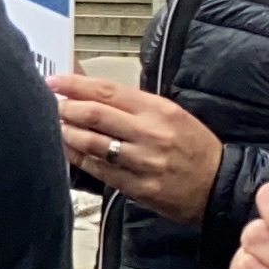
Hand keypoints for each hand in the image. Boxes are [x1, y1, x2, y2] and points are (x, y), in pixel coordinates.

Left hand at [52, 74, 223, 225]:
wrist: (219, 186)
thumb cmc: (194, 146)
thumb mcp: (171, 114)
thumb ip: (132, 103)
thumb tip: (91, 91)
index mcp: (159, 110)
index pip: (108, 92)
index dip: (75, 85)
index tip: (54, 82)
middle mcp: (150, 134)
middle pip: (94, 115)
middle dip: (65, 108)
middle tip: (49, 104)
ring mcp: (142, 162)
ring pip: (91, 143)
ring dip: (66, 132)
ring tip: (55, 126)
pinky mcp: (136, 187)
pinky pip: (98, 169)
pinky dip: (77, 157)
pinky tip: (67, 149)